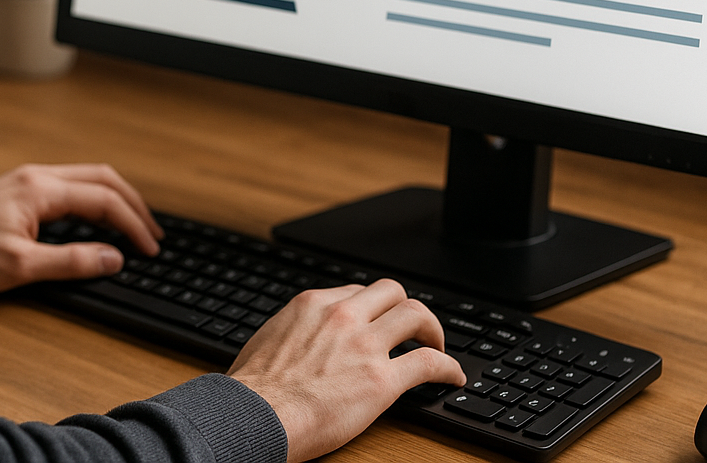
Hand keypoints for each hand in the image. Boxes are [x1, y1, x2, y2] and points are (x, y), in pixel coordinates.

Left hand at [0, 163, 163, 292]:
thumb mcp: (19, 266)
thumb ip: (70, 261)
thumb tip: (112, 258)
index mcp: (40, 189)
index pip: (103, 200)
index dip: (132, 225)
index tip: (149, 248)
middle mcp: (37, 176)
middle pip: (103, 178)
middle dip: (134, 204)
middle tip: (153, 233)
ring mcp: (29, 180)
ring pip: (88, 178)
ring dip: (116, 199)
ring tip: (135, 225)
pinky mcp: (21, 190)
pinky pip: (71, 185)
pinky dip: (96, 199)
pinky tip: (99, 219)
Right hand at [227, 279, 465, 462]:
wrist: (255, 414)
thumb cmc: (254, 388)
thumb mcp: (270, 338)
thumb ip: (296, 330)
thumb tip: (300, 338)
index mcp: (313, 304)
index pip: (356, 292)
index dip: (373, 308)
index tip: (378, 322)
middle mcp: (342, 315)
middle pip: (392, 292)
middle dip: (405, 308)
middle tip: (413, 329)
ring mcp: (364, 345)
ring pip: (416, 315)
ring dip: (432, 330)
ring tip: (437, 346)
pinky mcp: (381, 380)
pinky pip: (429, 363)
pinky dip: (448, 367)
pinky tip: (452, 377)